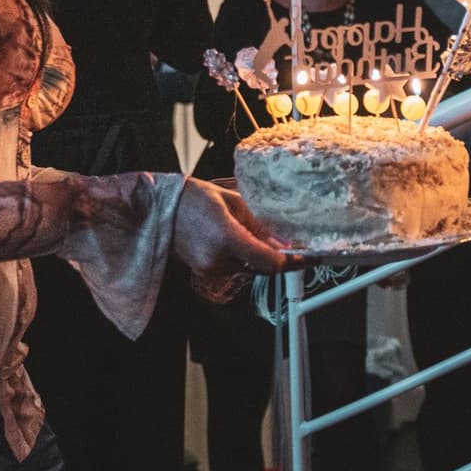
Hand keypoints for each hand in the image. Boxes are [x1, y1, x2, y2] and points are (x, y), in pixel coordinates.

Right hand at [172, 179, 304, 277]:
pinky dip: (243, 257)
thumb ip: (260, 225)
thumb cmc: (194, 198)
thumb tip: (284, 243)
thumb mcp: (233, 202)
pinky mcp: (205, 271)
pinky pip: (234, 268)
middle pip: (263, 267)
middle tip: (288, 242)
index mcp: (227, 239)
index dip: (294, 262)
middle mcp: (218, 259)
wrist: (161, 210)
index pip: (271, 262)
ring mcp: (210, 268)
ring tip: (249, 232)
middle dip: (277, 256)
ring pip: (249, 269)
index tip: (309, 259)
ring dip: (258, 255)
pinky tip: (236, 239)